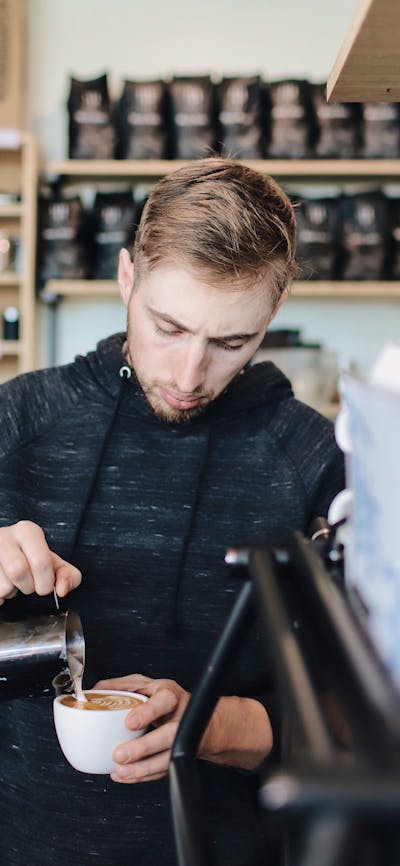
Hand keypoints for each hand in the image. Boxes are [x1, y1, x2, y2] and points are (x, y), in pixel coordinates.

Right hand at [0, 520, 81, 604]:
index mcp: (27, 532)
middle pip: (18, 571)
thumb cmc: (30, 558)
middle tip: (29, 585)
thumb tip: (61, 590)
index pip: (40, 561)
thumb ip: (68, 576)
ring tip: (13, 582)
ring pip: (2, 585)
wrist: (4, 552)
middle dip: (28, 587)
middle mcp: (5, 536)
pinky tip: (2, 584)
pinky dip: (0, 596)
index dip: (45, 582)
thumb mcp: (54, 563)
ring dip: (10, 592)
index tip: (45, 585)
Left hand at [94, 673, 272, 783]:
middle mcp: (180, 718)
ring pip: (167, 758)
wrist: (199, 719)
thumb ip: (123, 686)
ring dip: (141, 769)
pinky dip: (142, 776)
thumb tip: (96, 691)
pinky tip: (125, 775)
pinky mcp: (179, 758)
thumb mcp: (147, 685)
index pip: (164, 701)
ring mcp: (182, 741)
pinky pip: (162, 771)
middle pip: (169, 735)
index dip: (147, 712)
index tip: (129, 722)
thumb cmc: (167, 701)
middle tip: (119, 755)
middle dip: (143, 748)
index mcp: (170, 696)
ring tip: (120, 771)